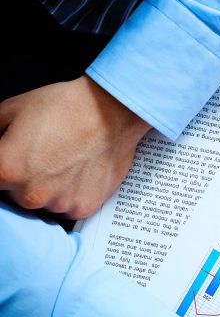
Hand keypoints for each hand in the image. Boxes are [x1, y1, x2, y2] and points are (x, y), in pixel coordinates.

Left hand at [0, 76, 149, 218]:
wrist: (112, 113)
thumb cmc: (64, 107)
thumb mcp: (10, 109)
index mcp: (6, 171)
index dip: (4, 169)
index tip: (14, 161)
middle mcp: (30, 194)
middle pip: (14, 197)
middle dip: (22, 180)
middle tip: (41, 157)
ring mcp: (59, 204)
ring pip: (43, 204)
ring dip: (48, 189)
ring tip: (63, 163)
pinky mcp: (83, 208)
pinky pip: (67, 209)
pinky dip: (70, 195)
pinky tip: (77, 173)